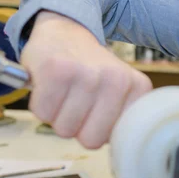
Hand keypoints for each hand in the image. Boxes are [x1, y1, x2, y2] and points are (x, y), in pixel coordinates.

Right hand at [20, 11, 152, 148]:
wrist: (65, 30)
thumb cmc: (90, 68)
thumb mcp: (119, 89)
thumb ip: (122, 118)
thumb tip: (120, 147)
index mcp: (137, 87)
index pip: (116, 139)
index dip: (99, 129)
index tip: (97, 110)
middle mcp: (116, 80)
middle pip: (90, 140)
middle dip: (78, 127)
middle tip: (77, 103)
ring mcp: (87, 74)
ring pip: (64, 129)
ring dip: (58, 115)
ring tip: (64, 92)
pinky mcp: (57, 70)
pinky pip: (43, 114)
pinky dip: (41, 104)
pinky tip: (50, 86)